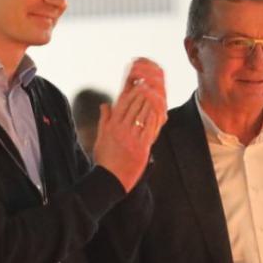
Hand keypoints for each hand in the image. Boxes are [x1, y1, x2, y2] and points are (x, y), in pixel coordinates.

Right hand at [93, 60, 166, 192]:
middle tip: (149, 82)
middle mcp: (120, 129)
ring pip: (141, 114)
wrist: (109, 180)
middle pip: (133, 105)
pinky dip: (154, 117)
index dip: (130, 90)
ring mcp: (131, 138)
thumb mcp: (101, 137)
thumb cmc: (105, 160)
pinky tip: (160, 109)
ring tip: (156, 91)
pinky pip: (149, 128)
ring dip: (150, 101)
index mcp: (111, 126)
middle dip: (142, 92)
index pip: (121, 103)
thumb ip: (104, 120)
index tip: (137, 81)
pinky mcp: (140, 147)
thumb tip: (105, 105)